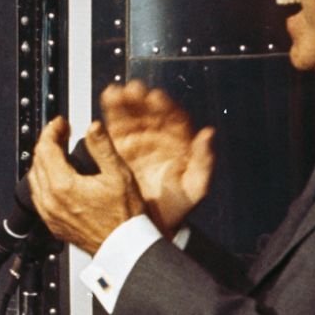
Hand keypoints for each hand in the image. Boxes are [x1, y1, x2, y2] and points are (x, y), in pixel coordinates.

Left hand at [27, 117, 146, 253]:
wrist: (124, 248)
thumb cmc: (125, 217)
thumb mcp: (118, 175)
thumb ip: (102, 147)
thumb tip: (93, 127)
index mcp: (63, 185)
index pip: (46, 148)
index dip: (52, 130)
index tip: (61, 123)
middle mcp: (50, 200)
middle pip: (37, 161)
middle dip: (48, 142)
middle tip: (62, 132)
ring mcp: (49, 214)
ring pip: (34, 178)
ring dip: (43, 160)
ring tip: (58, 150)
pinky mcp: (52, 224)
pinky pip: (38, 196)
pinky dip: (43, 180)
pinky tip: (56, 176)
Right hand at [100, 80, 214, 233]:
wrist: (153, 224)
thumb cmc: (179, 206)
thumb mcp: (195, 187)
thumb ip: (203, 161)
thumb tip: (208, 133)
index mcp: (179, 142)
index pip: (173, 118)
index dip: (165, 106)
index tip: (156, 97)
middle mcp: (158, 136)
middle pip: (150, 112)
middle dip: (141, 99)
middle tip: (132, 90)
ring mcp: (138, 140)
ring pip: (131, 115)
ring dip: (123, 101)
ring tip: (114, 92)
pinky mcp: (120, 147)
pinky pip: (114, 126)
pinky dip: (110, 112)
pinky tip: (106, 99)